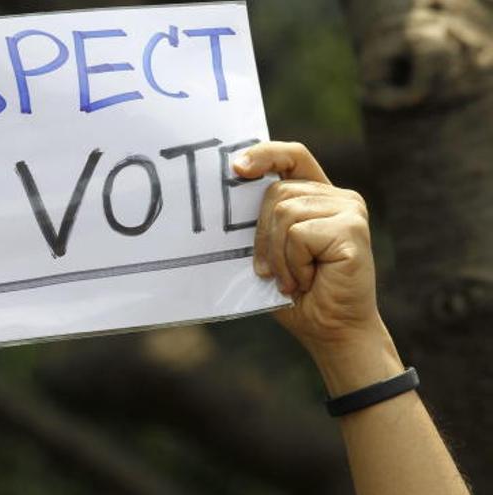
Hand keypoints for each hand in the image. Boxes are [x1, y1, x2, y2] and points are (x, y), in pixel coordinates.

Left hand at [233, 142, 403, 395]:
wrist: (330, 331)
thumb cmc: (296, 295)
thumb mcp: (269, 253)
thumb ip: (258, 223)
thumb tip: (221, 199)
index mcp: (317, 197)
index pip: (291, 156)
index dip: (264, 154)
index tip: (236, 167)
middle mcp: (338, 197)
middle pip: (276, 192)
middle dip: (262, 237)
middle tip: (272, 272)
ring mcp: (349, 210)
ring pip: (284, 214)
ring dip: (278, 257)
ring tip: (295, 279)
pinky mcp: (353, 229)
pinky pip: (298, 235)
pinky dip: (293, 265)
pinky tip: (309, 281)